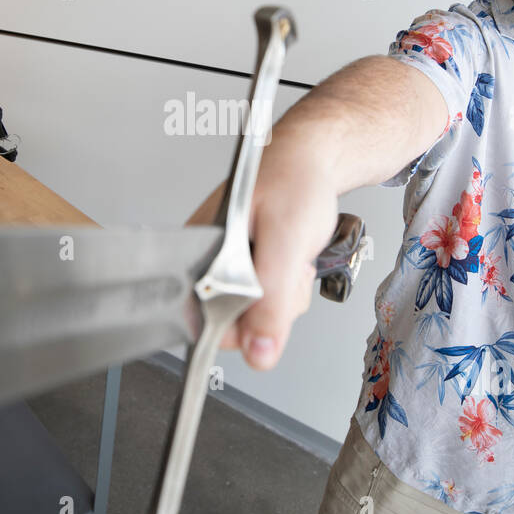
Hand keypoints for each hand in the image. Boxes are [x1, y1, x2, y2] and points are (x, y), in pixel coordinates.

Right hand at [185, 152, 339, 370]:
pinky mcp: (246, 267)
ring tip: (290, 259)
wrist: (315, 160)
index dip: (238, 323)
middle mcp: (204, 259)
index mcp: (198, 251)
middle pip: (228, 321)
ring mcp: (226, 264)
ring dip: (282, 297)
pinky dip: (286, 288)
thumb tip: (259, 353)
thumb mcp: (287, 244)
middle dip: (269, 308)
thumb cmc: (295, 182)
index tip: (269, 303)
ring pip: (252, 314)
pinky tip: (291, 261)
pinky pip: (264, 300)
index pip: (200, 320)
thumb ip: (271, 301)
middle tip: (286, 272)